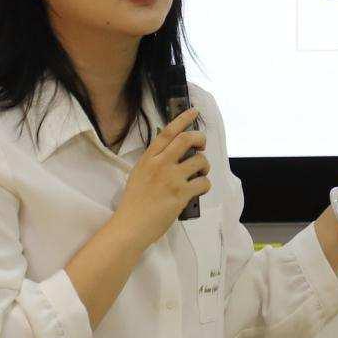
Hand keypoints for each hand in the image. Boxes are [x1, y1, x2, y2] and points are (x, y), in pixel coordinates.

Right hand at [115, 107, 209, 236]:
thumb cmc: (133, 203)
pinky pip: (203, 182)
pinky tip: (199, 189)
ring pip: (200, 161)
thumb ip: (153, 162)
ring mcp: (172, 178)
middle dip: (200, 138)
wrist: (131, 225)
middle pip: (187, 139)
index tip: (194, 111)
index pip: (167, 132)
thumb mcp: (138, 174)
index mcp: (149, 158)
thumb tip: (170, 153)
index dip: (183, 119)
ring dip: (205, 165)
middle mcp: (161, 164)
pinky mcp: (181, 194)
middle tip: (202, 144)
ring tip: (200, 173)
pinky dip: (205, 184)